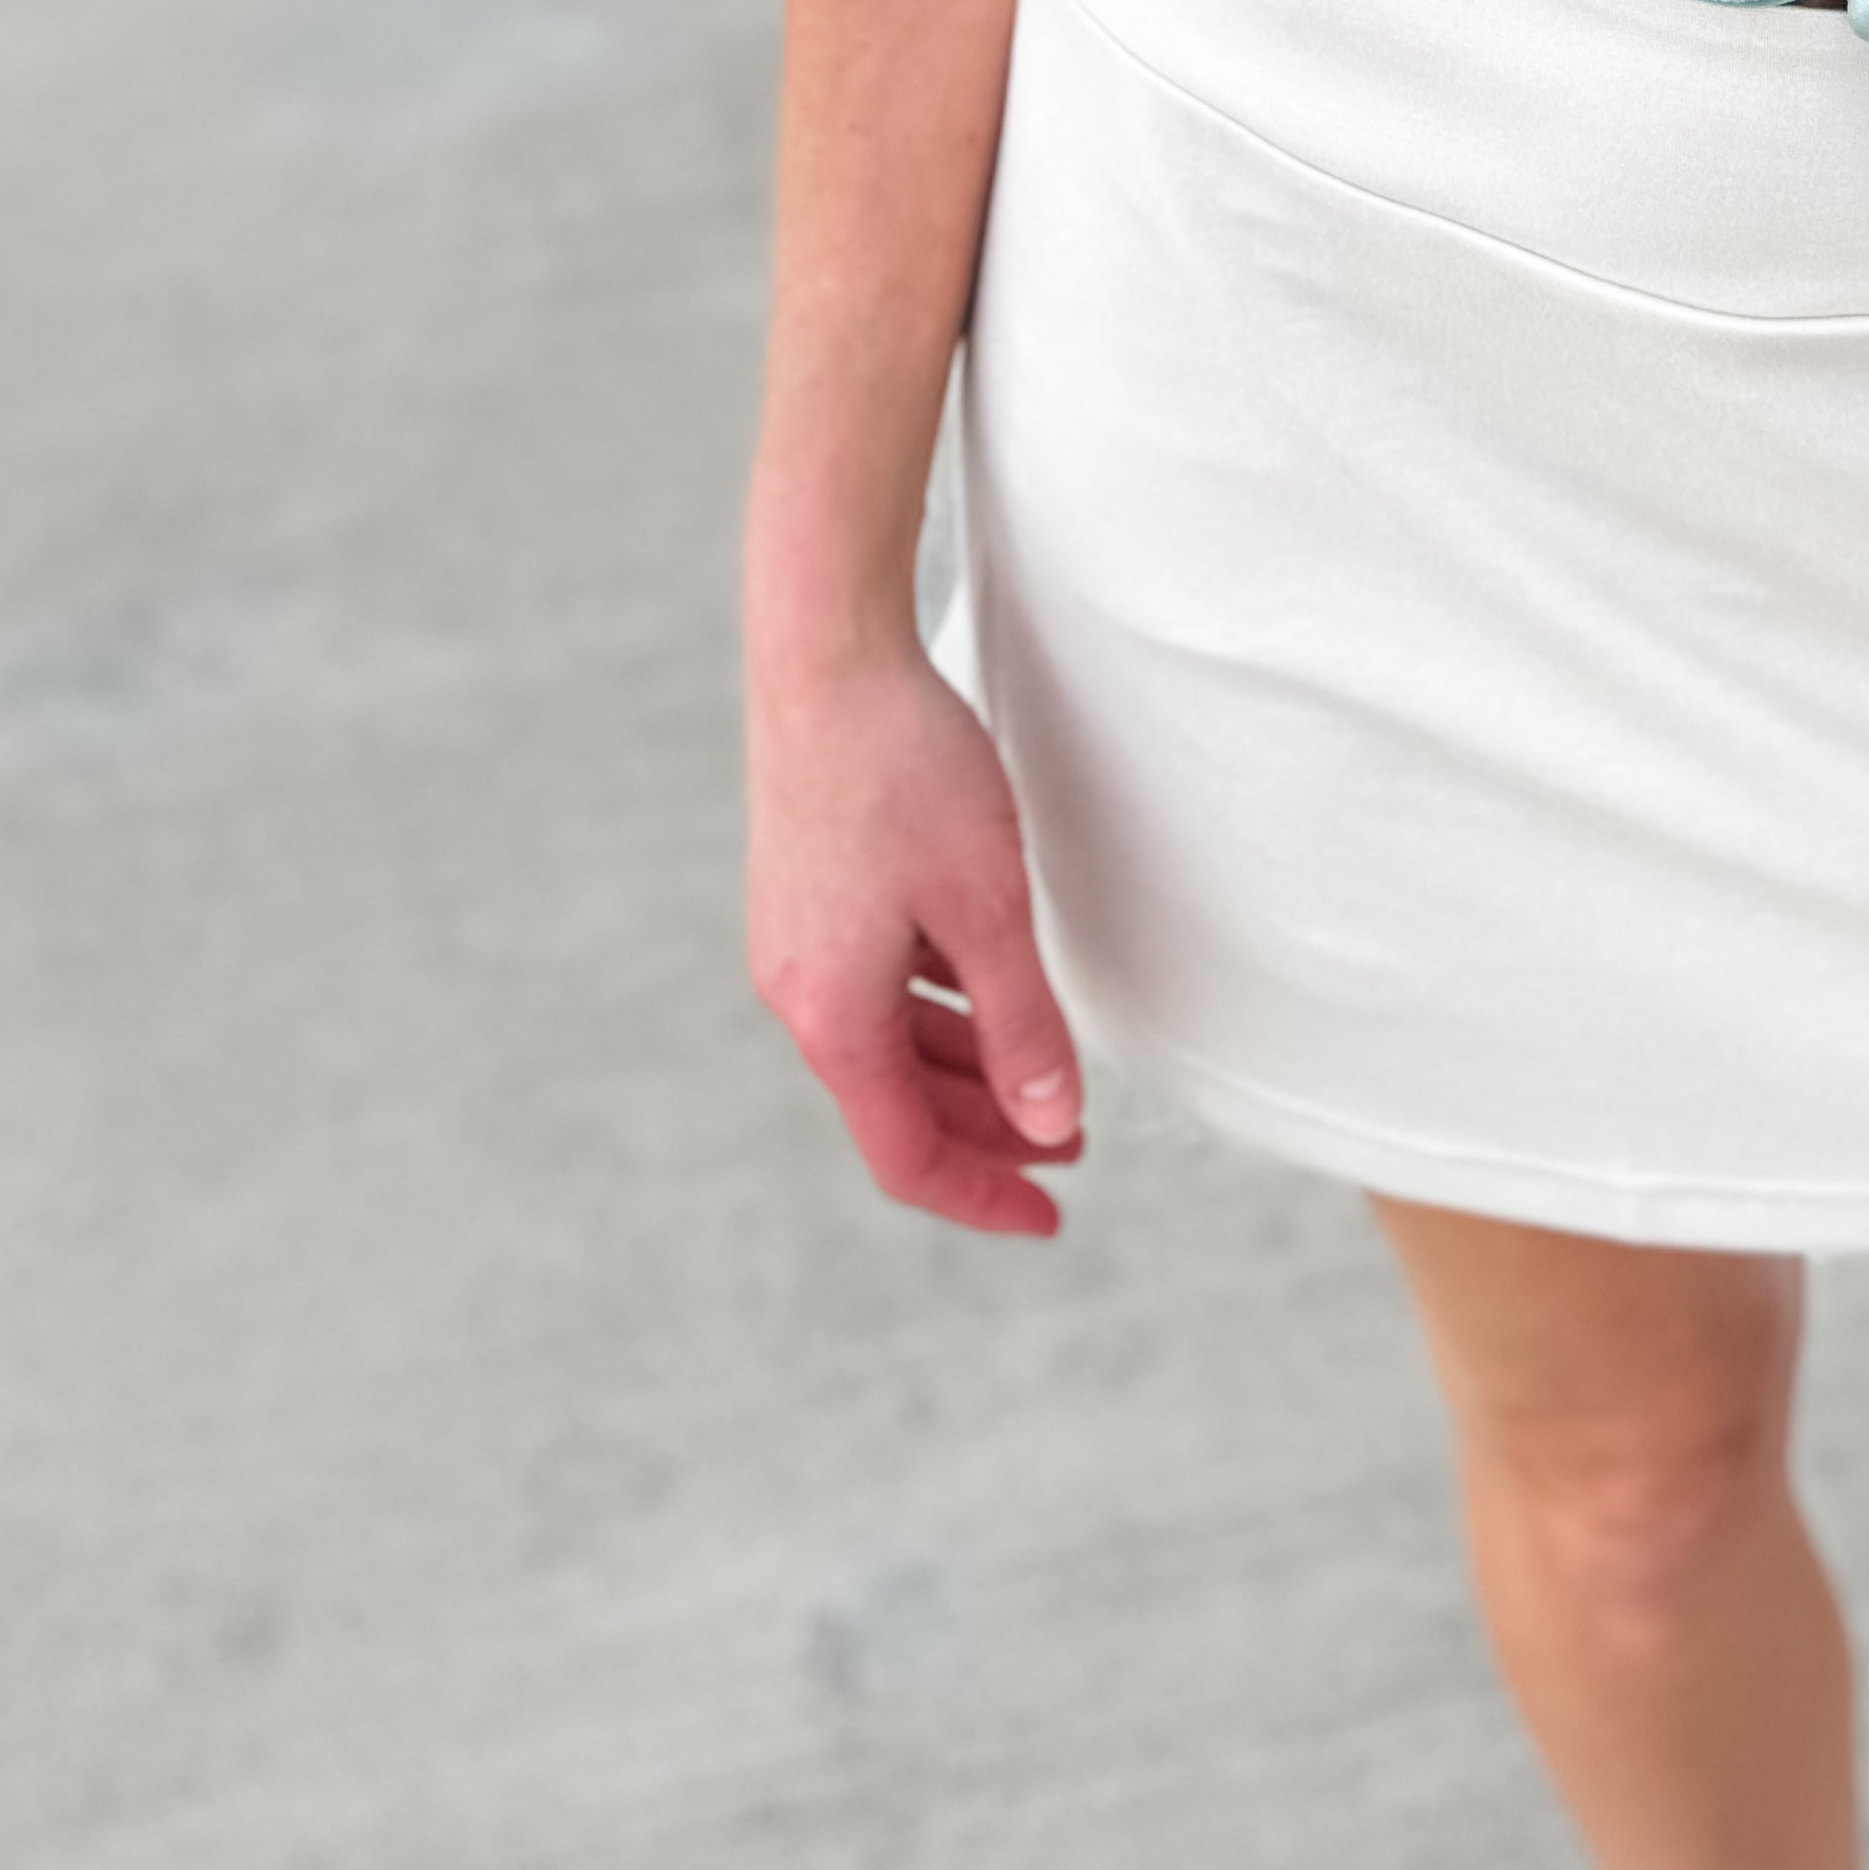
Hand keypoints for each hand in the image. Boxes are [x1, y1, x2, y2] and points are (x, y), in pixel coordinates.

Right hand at [747, 630, 1084, 1237]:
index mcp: (833, 1015)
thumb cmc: (908, 773)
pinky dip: (939, 1009)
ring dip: (967, 1068)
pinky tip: (989, 988)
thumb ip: (1022, 1021)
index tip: (1050, 1215)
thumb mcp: (987, 905)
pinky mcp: (809, 896)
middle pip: (897, 1103)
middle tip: (1069, 1147)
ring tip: (1045, 1076)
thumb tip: (1051, 1123)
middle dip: (986, 1133)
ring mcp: (798, 942)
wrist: (825, 654)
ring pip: (890, 1041)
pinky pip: (878, 987)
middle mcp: (800, 993)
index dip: (981, 1194)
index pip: (905, 1154)